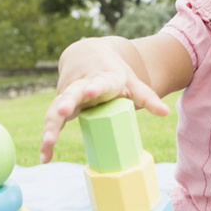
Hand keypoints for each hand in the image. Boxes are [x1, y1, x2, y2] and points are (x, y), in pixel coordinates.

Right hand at [40, 69, 167, 163]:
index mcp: (101, 78)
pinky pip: (51, 122)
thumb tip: (166, 113)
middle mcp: (81, 85)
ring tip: (48, 143)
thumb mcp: (132, 83)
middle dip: (66, 103)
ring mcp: (68, 94)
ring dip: (51, 126)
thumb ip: (148, 97)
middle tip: (62, 111)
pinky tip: (45, 157)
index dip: (94, 87)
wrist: (88, 54)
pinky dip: (48, 139)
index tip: (90, 92)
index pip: (99, 83)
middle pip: (71, 94)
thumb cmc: (114, 73)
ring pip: (56, 109)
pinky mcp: (60, 105)